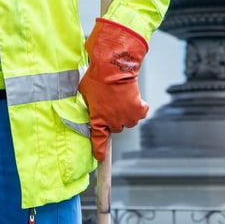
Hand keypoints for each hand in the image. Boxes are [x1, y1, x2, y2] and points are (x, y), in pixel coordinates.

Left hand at [78, 17, 148, 160]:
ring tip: (120, 98)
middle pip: (115, 128)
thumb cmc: (96, 77)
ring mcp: (127, 117)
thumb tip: (88, 104)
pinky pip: (140, 113)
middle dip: (113, 119)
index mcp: (98, 120)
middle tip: (110, 104)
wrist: (113, 66)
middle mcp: (113, 122)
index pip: (98, 141)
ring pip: (128, 121)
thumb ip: (87, 104)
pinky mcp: (138, 109)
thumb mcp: (84, 92)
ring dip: (125, 114)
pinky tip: (133, 98)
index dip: (100, 150)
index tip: (100, 157)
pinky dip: (138, 107)